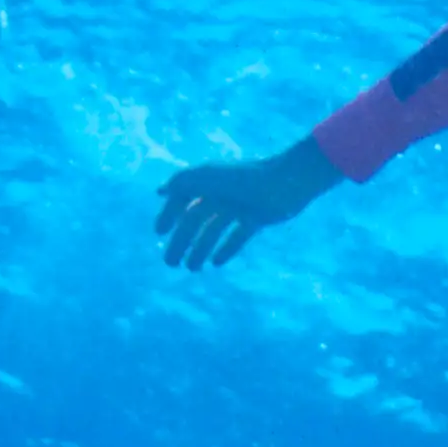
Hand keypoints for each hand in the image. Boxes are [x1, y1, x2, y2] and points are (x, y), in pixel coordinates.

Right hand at [158, 147, 341, 267]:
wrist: (288, 181)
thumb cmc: (247, 177)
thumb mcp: (209, 177)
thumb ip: (182, 182)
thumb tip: (160, 191)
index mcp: (208, 180)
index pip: (181, 198)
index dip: (169, 214)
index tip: (159, 233)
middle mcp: (222, 192)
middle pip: (195, 220)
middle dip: (181, 241)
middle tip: (170, 264)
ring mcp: (240, 204)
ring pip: (214, 230)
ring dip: (200, 249)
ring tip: (192, 269)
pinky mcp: (257, 217)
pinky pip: (237, 235)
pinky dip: (227, 248)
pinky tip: (216, 263)